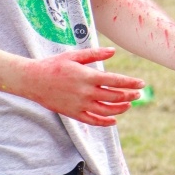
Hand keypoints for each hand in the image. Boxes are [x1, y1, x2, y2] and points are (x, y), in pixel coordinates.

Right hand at [20, 47, 142, 125]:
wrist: (33, 80)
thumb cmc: (53, 65)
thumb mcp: (74, 56)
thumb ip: (95, 54)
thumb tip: (113, 52)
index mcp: (88, 76)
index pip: (116, 81)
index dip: (130, 83)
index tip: (141, 83)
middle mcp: (86, 92)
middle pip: (114, 97)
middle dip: (129, 95)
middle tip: (138, 94)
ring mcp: (80, 105)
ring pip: (107, 111)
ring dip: (121, 109)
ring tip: (128, 105)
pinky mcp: (74, 114)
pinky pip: (93, 121)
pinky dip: (106, 122)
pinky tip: (114, 120)